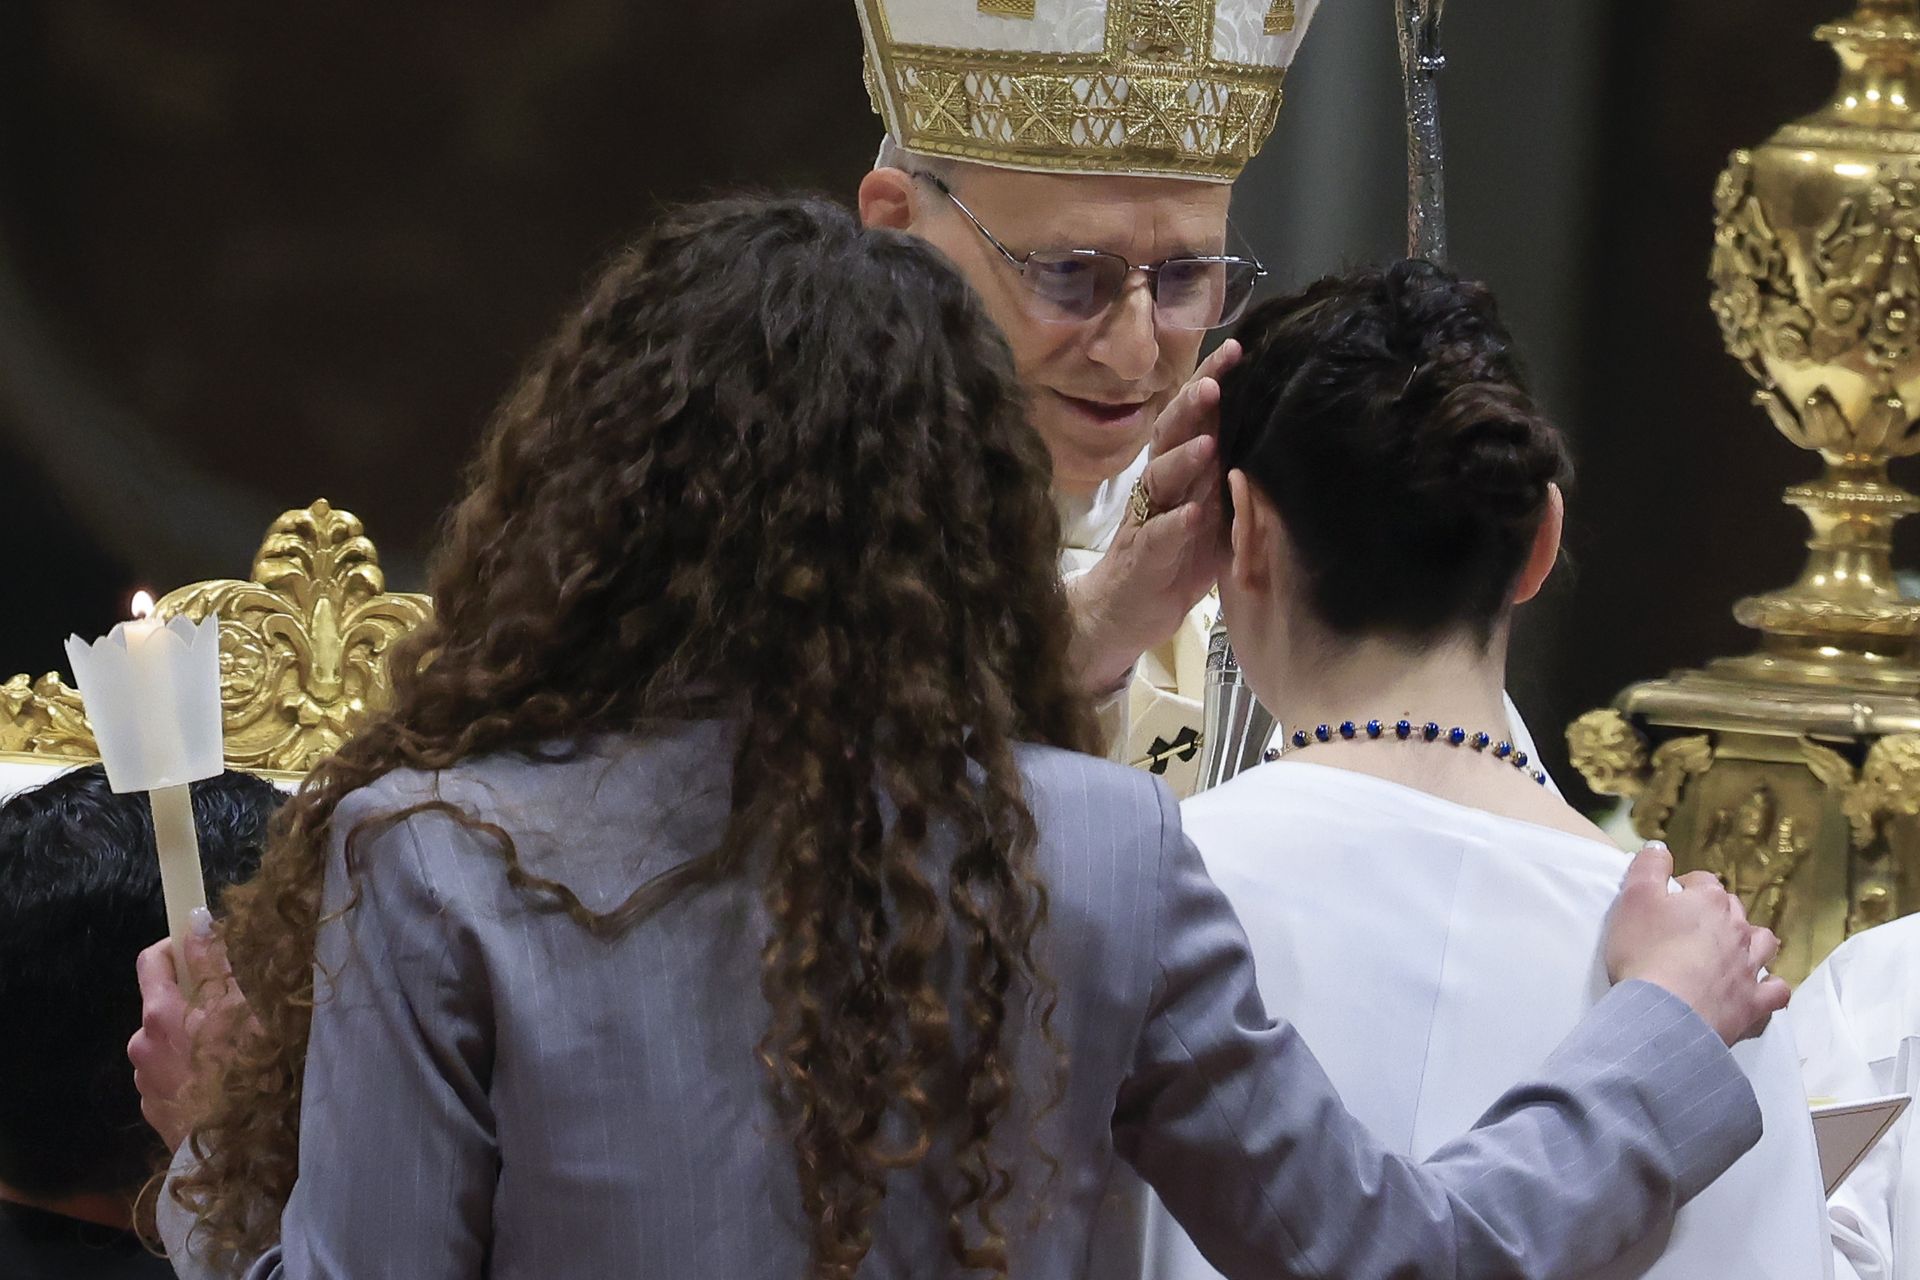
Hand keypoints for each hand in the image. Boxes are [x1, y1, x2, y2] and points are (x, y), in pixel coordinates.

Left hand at [128, 917, 251, 1151]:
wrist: (240, 1154)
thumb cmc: (250, 1068)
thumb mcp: (243, 1003)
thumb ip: (216, 962)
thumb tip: (195, 921)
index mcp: (160, 1013)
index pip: (153, 960)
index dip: (179, 946)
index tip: (204, 945)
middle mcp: (142, 1045)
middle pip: (164, 1006)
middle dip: (195, 1001)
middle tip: (236, 1010)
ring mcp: (148, 1083)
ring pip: (171, 1046)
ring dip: (195, 1041)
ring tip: (234, 1055)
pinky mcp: (158, 1115)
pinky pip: (175, 1080)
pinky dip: (194, 1073)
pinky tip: (223, 1085)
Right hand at [1069, 340, 1241, 693]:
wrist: (1125, 615)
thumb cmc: (1174, 561)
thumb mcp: (1214, 517)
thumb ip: (1233, 482)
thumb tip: (1275, 441)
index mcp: (1179, 471)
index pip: (1193, 418)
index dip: (1210, 382)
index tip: (1236, 350)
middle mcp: (1159, 487)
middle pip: (1170, 436)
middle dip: (1192, 407)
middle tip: (1215, 383)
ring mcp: (1146, 520)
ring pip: (1158, 480)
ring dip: (1182, 460)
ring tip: (1207, 444)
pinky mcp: (1141, 557)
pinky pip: (1155, 536)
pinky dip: (1173, 524)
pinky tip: (1191, 513)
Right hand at [1604, 843, 1790, 1045]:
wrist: (1664, 1012)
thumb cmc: (1644, 952)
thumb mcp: (1633, 898)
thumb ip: (1648, 867)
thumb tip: (1659, 847)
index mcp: (1708, 902)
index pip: (1703, 882)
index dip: (1684, 888)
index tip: (1666, 901)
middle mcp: (1737, 929)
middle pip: (1733, 910)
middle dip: (1717, 912)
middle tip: (1689, 926)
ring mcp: (1749, 966)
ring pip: (1764, 943)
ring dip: (1752, 942)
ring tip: (1733, 949)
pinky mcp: (1754, 1002)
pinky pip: (1776, 990)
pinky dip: (1770, 986)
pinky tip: (1759, 987)